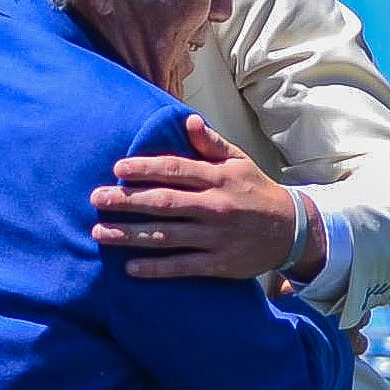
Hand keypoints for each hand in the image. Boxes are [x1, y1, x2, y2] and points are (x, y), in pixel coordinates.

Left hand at [94, 116, 308, 283]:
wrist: (292, 230)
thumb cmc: (257, 191)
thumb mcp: (239, 162)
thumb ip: (211, 144)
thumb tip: (188, 121)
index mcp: (218, 178)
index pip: (176, 170)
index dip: (145, 168)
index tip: (118, 168)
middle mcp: (215, 206)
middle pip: (164, 202)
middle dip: (127, 201)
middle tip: (97, 199)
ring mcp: (216, 237)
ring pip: (167, 236)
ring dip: (131, 235)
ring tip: (101, 233)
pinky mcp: (219, 264)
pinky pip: (182, 266)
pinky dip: (156, 268)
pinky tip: (130, 267)